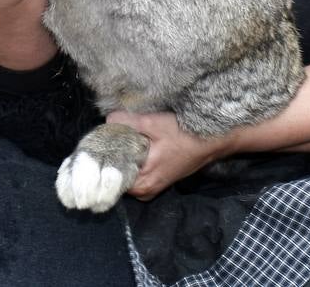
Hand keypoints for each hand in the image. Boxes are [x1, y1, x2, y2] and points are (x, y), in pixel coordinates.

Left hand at [105, 110, 229, 200]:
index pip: (110, 178)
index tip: (96, 144)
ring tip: (118, 139)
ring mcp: (152, 187)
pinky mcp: (158, 180)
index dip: (102, 161)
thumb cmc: (185, 136)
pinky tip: (132, 145)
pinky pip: (136, 173)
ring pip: (127, 174)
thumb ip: (129, 122)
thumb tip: (108, 119)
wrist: (212, 142)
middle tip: (107, 138)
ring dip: (122, 158)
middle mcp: (145, 191)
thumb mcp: (155, 124)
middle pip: (117, 176)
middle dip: (111, 158)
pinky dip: (132, 161)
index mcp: (142, 183)